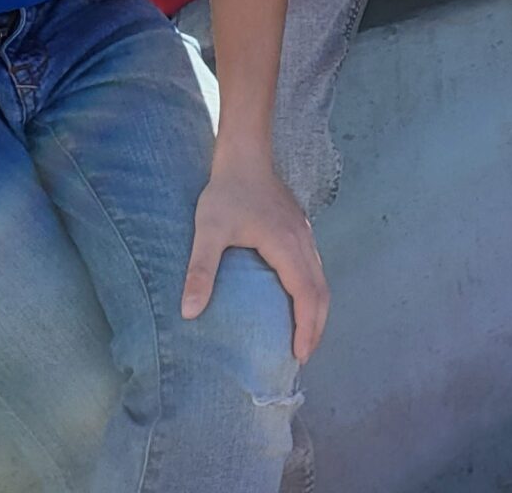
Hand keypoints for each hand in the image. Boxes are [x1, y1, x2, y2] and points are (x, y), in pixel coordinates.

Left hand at [183, 158, 328, 362]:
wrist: (246, 156)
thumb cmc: (227, 192)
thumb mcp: (208, 231)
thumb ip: (201, 270)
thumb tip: (189, 312)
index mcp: (287, 247)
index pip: (307, 294)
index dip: (307, 327)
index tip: (300, 355)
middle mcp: (303, 243)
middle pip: (321, 292)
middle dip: (316, 326)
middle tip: (302, 355)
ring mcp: (304, 236)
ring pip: (321, 280)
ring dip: (316, 310)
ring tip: (303, 335)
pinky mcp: (299, 231)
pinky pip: (314, 269)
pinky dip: (311, 293)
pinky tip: (296, 301)